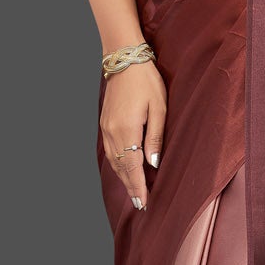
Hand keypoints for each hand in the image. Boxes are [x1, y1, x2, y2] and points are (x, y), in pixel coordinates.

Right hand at [101, 61, 166, 211]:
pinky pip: (111, 151)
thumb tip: (153, 164)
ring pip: (114, 161)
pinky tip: (124, 170)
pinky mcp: (105, 123)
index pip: (132, 167)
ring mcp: (106, 128)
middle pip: (121, 168)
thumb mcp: (159, 108)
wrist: (124, 59)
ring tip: (134, 192)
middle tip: (140, 205)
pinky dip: (118, 165)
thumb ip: (155, 137)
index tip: (144, 203)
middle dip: (131, 187)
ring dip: (123, 178)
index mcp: (127, 130)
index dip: (138, 186)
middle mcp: (113, 133)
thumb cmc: (146, 80)